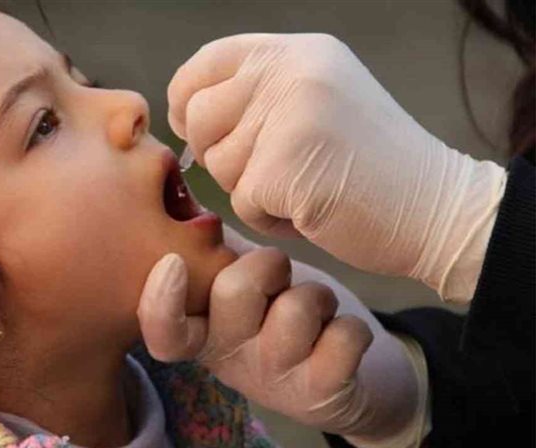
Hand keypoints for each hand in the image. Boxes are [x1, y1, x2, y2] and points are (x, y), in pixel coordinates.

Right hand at [138, 248, 429, 444]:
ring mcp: (272, 381)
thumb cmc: (286, 312)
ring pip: (296, 308)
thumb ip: (212, 248)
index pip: (163, 330)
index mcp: (202, 331)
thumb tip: (181, 196)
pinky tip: (342, 339)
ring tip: (318, 311)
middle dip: (271, 265)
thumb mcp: (243, 280)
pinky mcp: (320, 394)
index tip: (173, 262)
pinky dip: (352, 328)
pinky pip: (343, 336)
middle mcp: (229, 360)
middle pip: (234, 289)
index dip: (161, 300)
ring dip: (319, 296)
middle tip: (282, 279)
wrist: (351, 379)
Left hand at [168, 33, 506, 301]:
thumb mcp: (318, 99)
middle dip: (222, 154)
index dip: (189, 100)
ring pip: (218, 163)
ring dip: (250, 189)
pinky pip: (241, 202)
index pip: (206, 64)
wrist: (436, 208)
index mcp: (296, 51)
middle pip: (200, 116)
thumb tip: (188, 114)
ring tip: (302, 187)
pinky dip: (268, 218)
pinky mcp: (284, 166)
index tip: (199, 130)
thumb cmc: (371, 165)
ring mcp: (287, 115)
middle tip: (271, 170)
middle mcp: (290, 71)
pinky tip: (310, 210)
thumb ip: (259, 93)